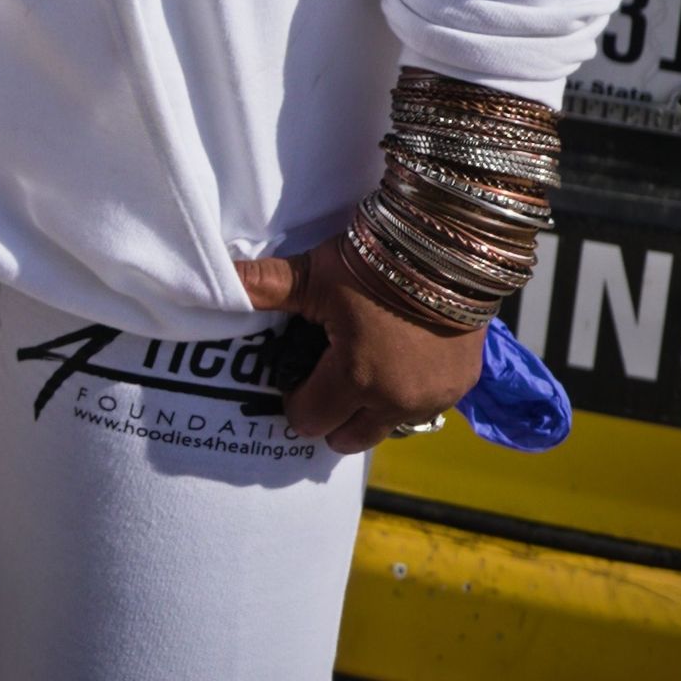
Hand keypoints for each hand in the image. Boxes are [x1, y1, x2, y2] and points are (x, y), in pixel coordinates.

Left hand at [238, 237, 483, 452]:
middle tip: (325, 376)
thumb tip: (219, 280)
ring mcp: (433, 398)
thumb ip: (266, 285)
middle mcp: (396, 401)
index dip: (296, 398)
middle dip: (331, 414)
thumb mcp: (316, 273)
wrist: (448, 243)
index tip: (297, 372)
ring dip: (370, 409)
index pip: (309, 419)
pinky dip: (406, 394)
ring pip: (387, 427)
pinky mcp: (460, 386)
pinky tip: (400, 359)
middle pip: (348, 438)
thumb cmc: (376, 258)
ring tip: (363, 367)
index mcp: (355, 379)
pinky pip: (423, 408)